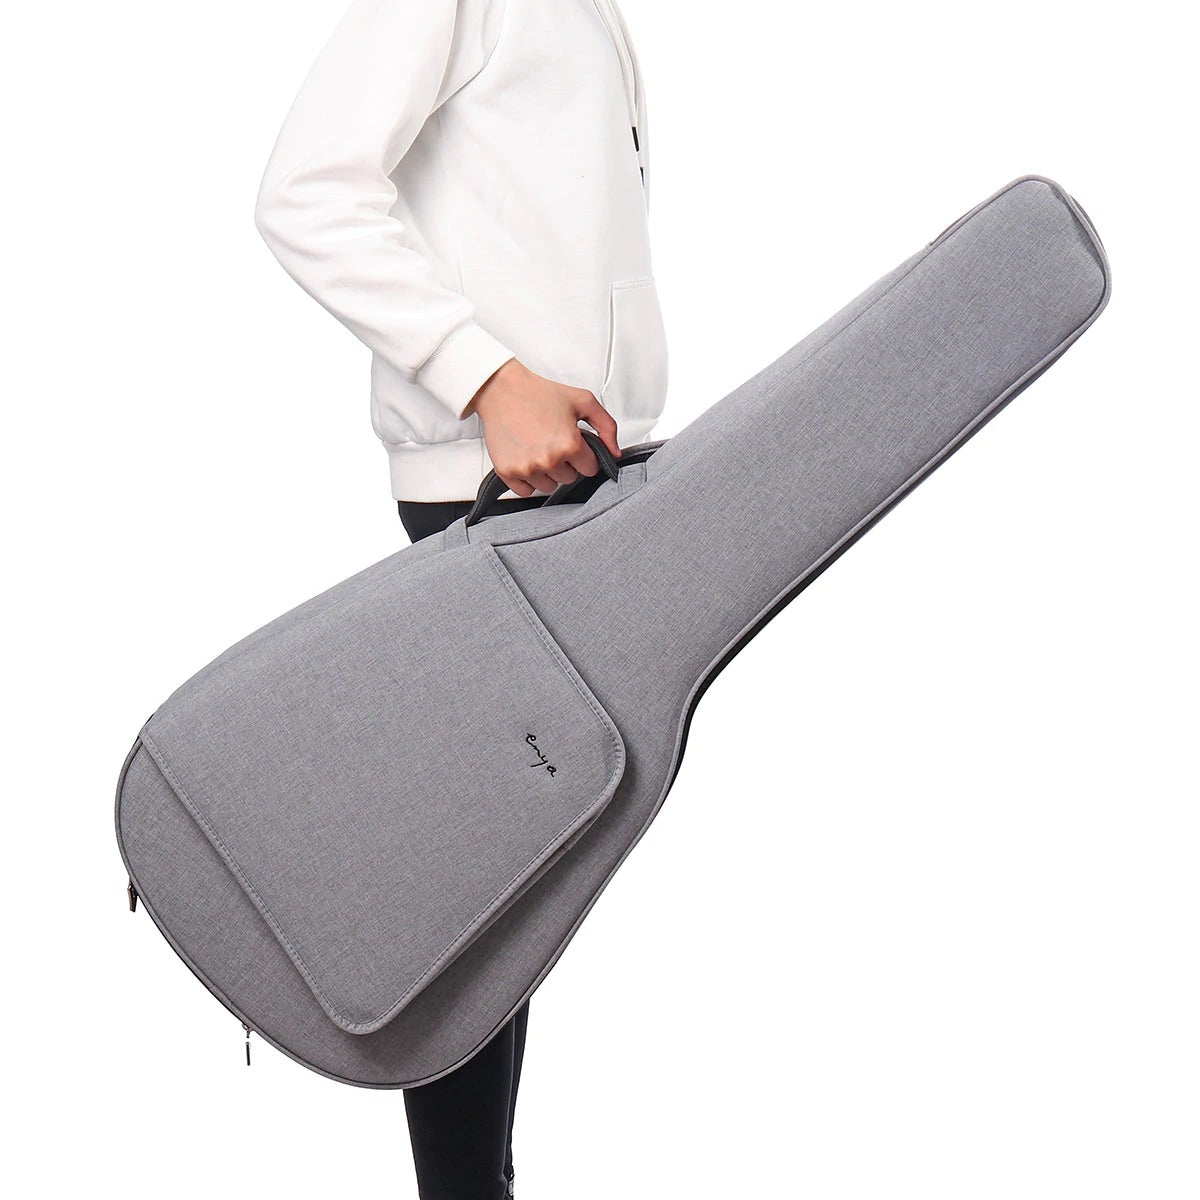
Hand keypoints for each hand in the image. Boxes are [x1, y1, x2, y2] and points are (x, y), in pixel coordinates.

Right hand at [466, 359, 620, 496]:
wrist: (502, 390)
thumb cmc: (539, 393)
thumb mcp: (583, 401)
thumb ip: (607, 426)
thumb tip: (615, 452)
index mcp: (569, 444)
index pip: (590, 469)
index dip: (584, 456)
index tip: (574, 444)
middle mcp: (549, 460)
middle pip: (569, 479)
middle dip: (566, 463)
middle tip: (553, 441)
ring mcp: (527, 468)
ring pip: (549, 487)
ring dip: (548, 473)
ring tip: (539, 449)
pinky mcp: (508, 472)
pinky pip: (526, 491)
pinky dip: (528, 480)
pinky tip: (527, 459)